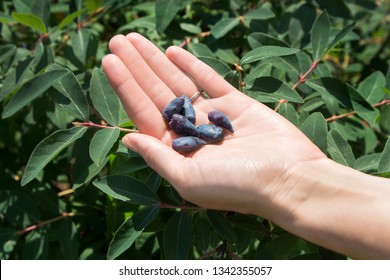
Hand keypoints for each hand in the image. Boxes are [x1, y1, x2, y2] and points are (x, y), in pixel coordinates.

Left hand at [102, 33, 325, 218]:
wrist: (289, 178)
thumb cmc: (237, 185)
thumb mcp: (188, 178)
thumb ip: (157, 157)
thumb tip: (126, 139)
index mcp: (176, 150)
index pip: (143, 112)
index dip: (125, 86)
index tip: (108, 61)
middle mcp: (190, 132)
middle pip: (156, 93)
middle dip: (136, 67)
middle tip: (117, 40)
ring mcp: (212, 116)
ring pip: (178, 82)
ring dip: (157, 60)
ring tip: (136, 39)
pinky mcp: (236, 104)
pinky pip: (209, 80)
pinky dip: (192, 65)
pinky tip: (173, 50)